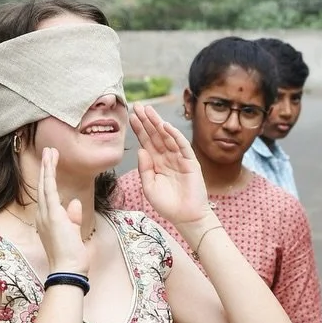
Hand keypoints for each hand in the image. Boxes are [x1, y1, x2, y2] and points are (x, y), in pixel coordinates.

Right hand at [35, 148, 88, 274]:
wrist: (68, 270)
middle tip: (48, 151)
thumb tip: (74, 203)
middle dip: (46, 168)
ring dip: (47, 167)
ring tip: (49, 151)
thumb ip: (72, 217)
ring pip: (45, 185)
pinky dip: (49, 175)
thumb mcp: (73, 233)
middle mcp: (42, 216)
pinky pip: (49, 190)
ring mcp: (45, 215)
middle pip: (43, 187)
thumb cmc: (71, 257)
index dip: (48, 179)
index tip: (51, 165)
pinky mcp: (52, 215)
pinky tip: (50, 163)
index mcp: (47, 221)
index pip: (47, 195)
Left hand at [130, 104, 210, 226]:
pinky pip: (182, 146)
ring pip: (167, 137)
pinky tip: (166, 126)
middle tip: (139, 105)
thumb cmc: (167, 204)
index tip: (131, 116)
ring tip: (149, 111)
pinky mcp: (190, 163)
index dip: (139, 129)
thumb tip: (140, 150)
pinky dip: (175, 136)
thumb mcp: (149, 187)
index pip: (146, 141)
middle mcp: (167, 157)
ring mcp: (179, 158)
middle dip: (147, 120)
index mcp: (156, 163)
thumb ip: (144, 169)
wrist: (185, 217)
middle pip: (155, 135)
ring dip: (158, 123)